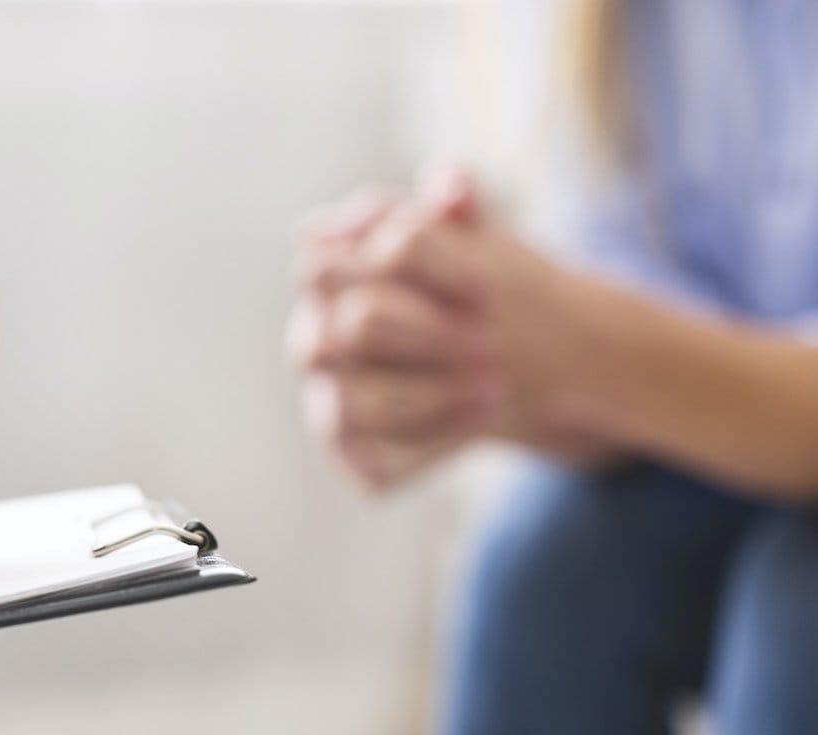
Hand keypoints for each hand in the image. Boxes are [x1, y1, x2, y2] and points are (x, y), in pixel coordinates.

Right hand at [288, 172, 619, 488]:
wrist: (504, 356)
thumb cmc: (470, 287)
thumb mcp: (472, 236)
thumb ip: (459, 204)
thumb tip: (449, 187)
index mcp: (325, 274)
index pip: (339, 260)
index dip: (419, 271)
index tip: (489, 286)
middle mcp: (313, 339)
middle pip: (353, 329)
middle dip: (430, 334)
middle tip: (493, 340)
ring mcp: (327, 398)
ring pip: (358, 404)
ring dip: (433, 396)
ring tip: (495, 388)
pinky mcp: (353, 455)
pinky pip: (380, 463)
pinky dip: (434, 444)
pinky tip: (480, 423)